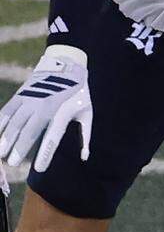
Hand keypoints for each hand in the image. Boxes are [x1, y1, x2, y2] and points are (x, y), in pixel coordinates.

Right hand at [0, 46, 91, 171]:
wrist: (66, 63)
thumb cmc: (78, 92)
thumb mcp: (87, 111)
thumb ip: (85, 135)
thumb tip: (85, 158)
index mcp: (63, 113)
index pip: (52, 137)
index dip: (45, 154)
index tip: (40, 169)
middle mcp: (45, 107)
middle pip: (29, 131)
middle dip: (19, 148)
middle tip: (12, 163)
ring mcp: (31, 99)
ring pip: (15, 122)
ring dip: (6, 138)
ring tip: (0, 153)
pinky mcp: (21, 94)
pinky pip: (7, 111)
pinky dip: (1, 123)